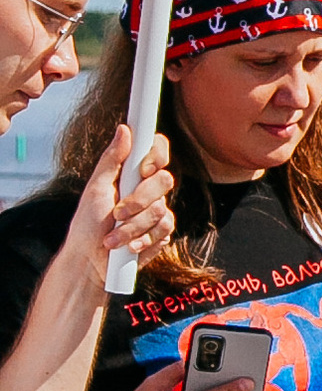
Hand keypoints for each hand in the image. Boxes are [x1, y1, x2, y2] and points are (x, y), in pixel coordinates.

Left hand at [67, 129, 174, 284]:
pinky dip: (142, 239)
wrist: (90, 262)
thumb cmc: (87, 225)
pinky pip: (165, 229)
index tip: (142, 169)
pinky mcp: (162, 233)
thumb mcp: (95, 188)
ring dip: (133, 226)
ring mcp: (158, 211)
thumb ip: (112, 159)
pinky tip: (129, 246)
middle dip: (139, 199)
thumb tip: (124, 129)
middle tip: (118, 212)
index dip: (155, 155)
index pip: (157, 151)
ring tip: (113, 237)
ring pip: (161, 209)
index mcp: (133, 174)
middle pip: (165, 179)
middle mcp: (149, 190)